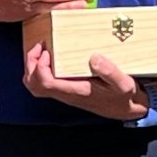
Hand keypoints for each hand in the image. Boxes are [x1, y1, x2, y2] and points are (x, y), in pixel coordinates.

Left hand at [21, 45, 149, 120]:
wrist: (126, 109)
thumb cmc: (124, 96)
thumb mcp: (124, 84)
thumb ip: (110, 72)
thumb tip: (93, 58)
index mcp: (76, 91)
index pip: (45, 84)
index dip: (39, 66)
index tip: (48, 51)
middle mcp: (66, 94)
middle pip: (33, 86)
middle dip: (30, 65)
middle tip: (40, 47)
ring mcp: (65, 92)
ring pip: (36, 85)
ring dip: (33, 67)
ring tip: (43, 49)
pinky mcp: (67, 89)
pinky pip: (44, 82)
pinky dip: (41, 68)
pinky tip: (52, 55)